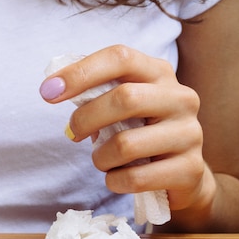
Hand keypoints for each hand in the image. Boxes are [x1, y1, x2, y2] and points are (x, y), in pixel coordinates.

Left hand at [40, 44, 211, 212]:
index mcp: (160, 74)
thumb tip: (53, 88)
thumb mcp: (123, 107)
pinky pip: (134, 178)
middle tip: (72, 133)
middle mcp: (181, 98)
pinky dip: (114, 181)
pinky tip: (118, 178)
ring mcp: (190, 133)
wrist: (182, 175)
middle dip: (86, 118)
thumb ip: (96, 92)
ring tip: (104, 160)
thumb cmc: (141, 134)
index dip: (80, 72)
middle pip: (124, 98)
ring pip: (125, 144)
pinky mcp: (189, 169)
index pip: (120, 57)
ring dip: (100, 158)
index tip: (48, 91)